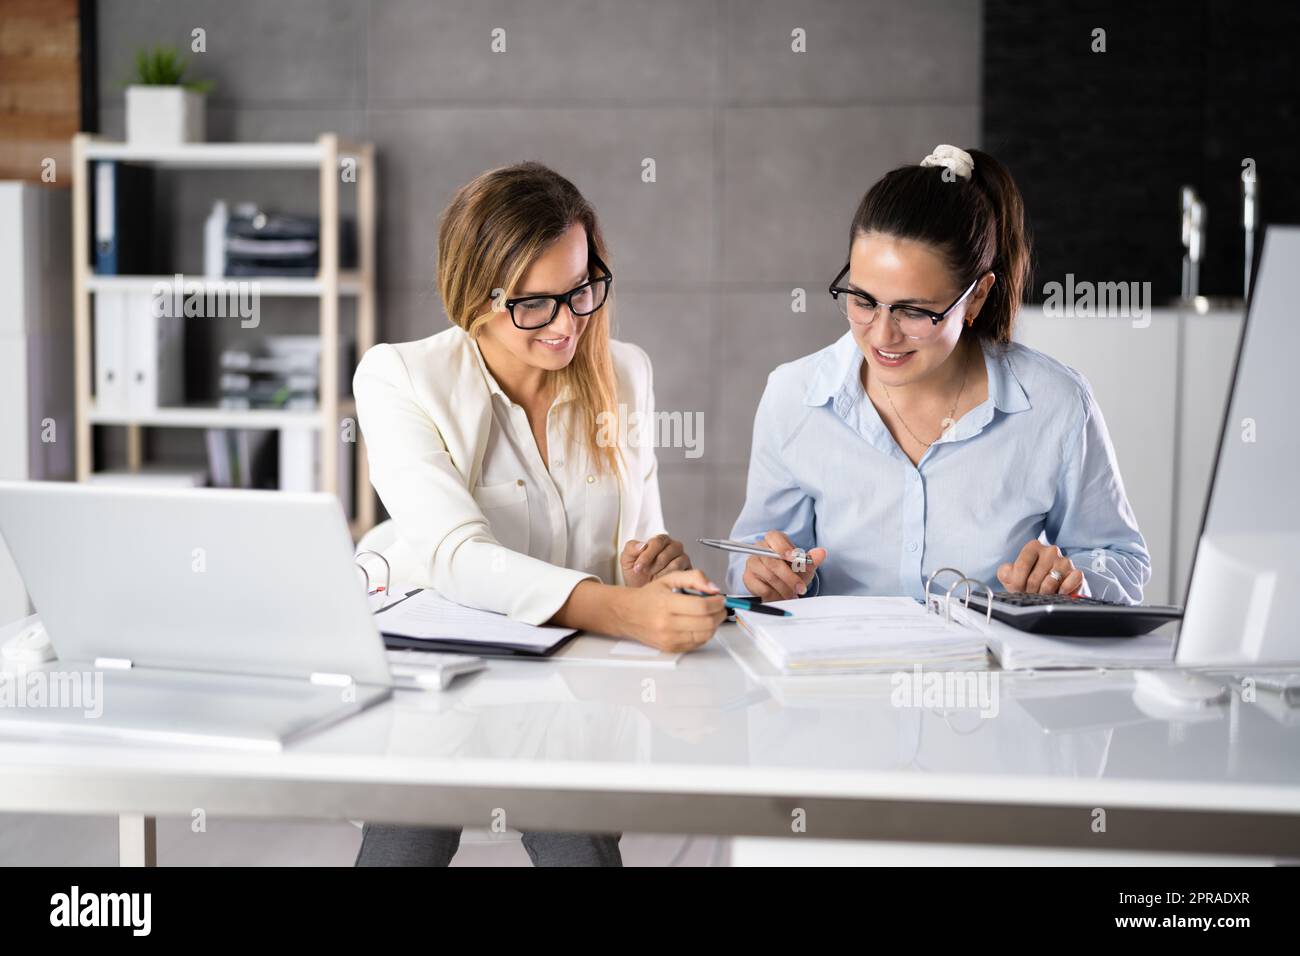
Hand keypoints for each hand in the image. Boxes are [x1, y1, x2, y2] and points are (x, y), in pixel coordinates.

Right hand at [609, 569, 727, 652]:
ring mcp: (669, 638)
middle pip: (706, 623)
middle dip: (719, 614)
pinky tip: (700, 624)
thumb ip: (694, 577)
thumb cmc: (648, 596)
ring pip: (705, 635)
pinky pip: (697, 643)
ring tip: (711, 614)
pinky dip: (704, 633)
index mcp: (666, 603)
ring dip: (714, 624)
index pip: (702, 607)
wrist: (627, 613)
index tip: (720, 598)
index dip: (717, 603)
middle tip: (720, 607)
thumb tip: (713, 587)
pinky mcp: (671, 648)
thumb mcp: (669, 578)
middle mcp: (667, 624)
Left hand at [620, 533, 690, 586]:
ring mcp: (682, 559)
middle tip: (645, 573)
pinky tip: (662, 581)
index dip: (647, 556)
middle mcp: (673, 547)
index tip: (638, 567)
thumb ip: (631, 549)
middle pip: (667, 553)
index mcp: (660, 541)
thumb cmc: (637, 574)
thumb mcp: (627, 560)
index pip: (657, 542)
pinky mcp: (688, 571)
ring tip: (653, 577)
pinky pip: (682, 573)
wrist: (643, 590)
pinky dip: (670, 579)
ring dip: (661, 573)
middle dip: (653, 566)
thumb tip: (641, 545)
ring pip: (675, 563)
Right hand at [741, 530, 826, 600]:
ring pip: (767, 575)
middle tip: (800, 588)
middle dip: (789, 576)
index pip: (774, 537)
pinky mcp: (747, 578)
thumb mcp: (805, 566)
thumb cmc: (792, 571)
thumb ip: (812, 559)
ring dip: (783, 588)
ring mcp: (752, 563)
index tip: (794, 558)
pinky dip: (773, 594)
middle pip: (771, 560)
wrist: (782, 586)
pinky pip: (761, 587)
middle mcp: (760, 549)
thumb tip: (821, 552)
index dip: (783, 547)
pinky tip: (780, 596)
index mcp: (774, 540)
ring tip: (793, 595)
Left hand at [997, 540, 1082, 594]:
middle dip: (1030, 592)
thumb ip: (1005, 572)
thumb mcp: (1011, 576)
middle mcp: (1050, 551)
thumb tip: (1008, 573)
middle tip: (1030, 595)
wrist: (1050, 590)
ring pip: (1050, 583)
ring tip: (1042, 595)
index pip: (1021, 566)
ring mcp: (1065, 561)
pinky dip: (1062, 593)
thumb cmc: (1028, 581)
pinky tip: (1058, 594)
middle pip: (1034, 578)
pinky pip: (1068, 584)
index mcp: (1033, 547)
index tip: (1018, 590)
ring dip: (1044, 595)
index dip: (1017, 583)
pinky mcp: (1077, 574)